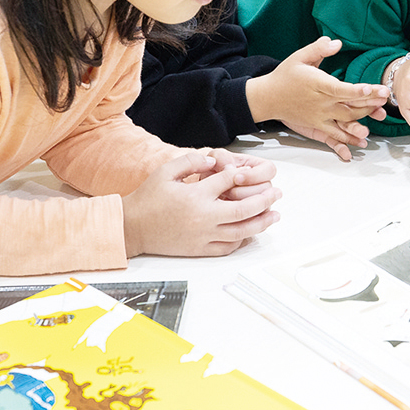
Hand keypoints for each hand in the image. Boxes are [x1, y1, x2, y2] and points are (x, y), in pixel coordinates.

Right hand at [122, 150, 280, 257]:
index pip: (229, 181)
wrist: (132, 227)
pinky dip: (242, 241)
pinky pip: (227, 247)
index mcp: (196, 196)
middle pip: (244, 209)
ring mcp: (203, 235)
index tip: (248, 172)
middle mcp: (203, 217)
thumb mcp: (166, 171)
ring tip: (274, 215)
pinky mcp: (199, 249)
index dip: (241, 174)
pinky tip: (251, 233)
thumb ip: (191, 160)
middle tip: (277, 194)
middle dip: (265, 200)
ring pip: (240, 231)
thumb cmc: (148, 198)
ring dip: (261, 223)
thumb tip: (214, 160)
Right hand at [247, 36, 388, 161]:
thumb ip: (318, 49)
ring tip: (380, 115)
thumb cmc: (285, 75)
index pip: (341, 89)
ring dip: (363, 118)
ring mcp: (320, 116)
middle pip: (349, 105)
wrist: (268, 98)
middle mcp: (321, 103)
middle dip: (370, 102)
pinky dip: (348, 139)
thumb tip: (336, 42)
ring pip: (345, 120)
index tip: (372, 88)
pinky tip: (362, 140)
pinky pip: (335, 134)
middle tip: (386, 97)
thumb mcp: (299, 57)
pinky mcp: (317, 126)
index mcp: (318, 85)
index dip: (358, 90)